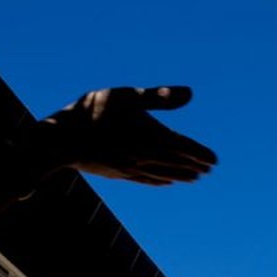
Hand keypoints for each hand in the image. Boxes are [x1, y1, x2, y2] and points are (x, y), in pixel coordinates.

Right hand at [44, 86, 216, 185]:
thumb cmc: (94, 111)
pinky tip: (165, 183)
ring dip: (180, 176)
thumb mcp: (128, 96)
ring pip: (163, 174)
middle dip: (194, 166)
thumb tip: (191, 94)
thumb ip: (160, 97)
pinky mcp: (118, 174)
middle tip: (209, 169)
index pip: (184, 147)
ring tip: (193, 178)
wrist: (61, 140)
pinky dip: (159, 181)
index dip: (200, 153)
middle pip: (176, 164)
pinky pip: (145, 180)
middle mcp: (145, 156)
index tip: (214, 160)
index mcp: (152, 136)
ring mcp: (132, 168)